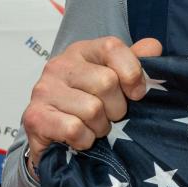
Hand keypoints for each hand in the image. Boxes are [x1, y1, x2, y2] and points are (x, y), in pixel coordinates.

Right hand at [22, 35, 162, 171]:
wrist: (54, 140)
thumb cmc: (90, 106)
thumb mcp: (116, 81)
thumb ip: (135, 63)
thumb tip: (153, 47)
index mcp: (82, 51)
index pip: (112, 47)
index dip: (132, 73)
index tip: (136, 94)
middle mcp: (60, 65)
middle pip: (106, 82)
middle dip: (117, 108)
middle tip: (109, 116)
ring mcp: (44, 89)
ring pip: (92, 109)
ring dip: (100, 127)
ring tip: (93, 127)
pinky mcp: (34, 116)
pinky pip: (74, 129)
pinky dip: (84, 139)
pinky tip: (80, 138)